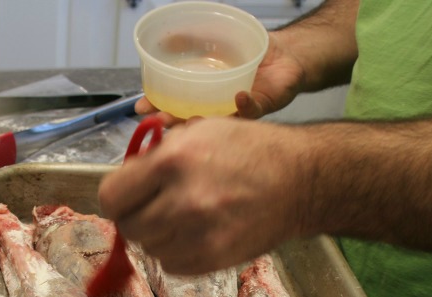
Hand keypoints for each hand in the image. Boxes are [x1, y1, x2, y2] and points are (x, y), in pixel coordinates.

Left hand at [99, 117, 307, 273]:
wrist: (300, 181)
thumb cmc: (250, 150)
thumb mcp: (198, 132)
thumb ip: (156, 158)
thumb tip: (127, 182)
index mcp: (173, 161)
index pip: (111, 197)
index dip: (117, 198)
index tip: (127, 198)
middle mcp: (182, 201)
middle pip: (129, 227)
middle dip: (138, 217)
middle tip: (157, 207)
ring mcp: (198, 236)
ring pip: (149, 249)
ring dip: (159, 237)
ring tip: (183, 219)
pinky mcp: (213, 260)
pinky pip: (171, 266)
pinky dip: (176, 254)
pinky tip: (195, 235)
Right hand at [135, 32, 304, 124]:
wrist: (289, 55)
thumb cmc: (254, 50)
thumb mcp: (218, 38)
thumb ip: (192, 39)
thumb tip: (165, 38)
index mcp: (203, 92)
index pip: (173, 103)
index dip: (156, 107)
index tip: (141, 109)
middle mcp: (216, 105)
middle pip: (188, 119)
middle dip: (172, 122)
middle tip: (160, 122)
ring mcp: (235, 110)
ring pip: (215, 124)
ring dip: (203, 122)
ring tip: (191, 118)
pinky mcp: (259, 108)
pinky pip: (250, 111)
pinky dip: (244, 106)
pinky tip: (239, 97)